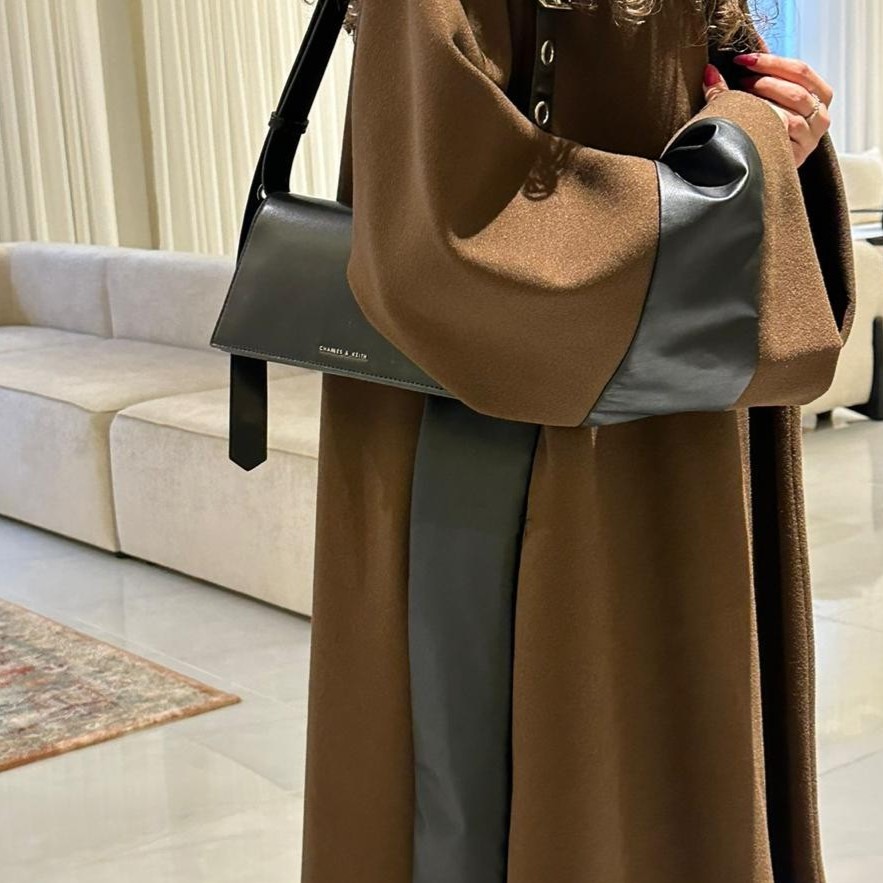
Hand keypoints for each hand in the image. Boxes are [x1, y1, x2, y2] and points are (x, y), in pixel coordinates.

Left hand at [703, 54, 832, 168]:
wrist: (752, 174)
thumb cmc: (757, 133)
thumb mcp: (758, 103)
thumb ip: (747, 81)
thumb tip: (718, 66)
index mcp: (818, 97)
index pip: (800, 71)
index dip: (771, 61)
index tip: (743, 59)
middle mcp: (820, 116)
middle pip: (798, 88)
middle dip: (765, 79)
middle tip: (739, 79)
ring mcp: (811, 137)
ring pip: (795, 106)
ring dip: (766, 97)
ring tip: (741, 97)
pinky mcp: (800, 154)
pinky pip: (788, 128)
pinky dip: (771, 117)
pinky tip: (753, 118)